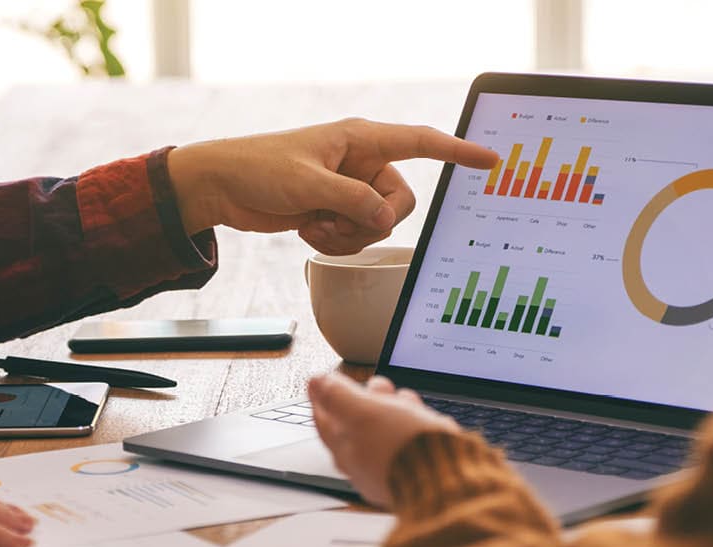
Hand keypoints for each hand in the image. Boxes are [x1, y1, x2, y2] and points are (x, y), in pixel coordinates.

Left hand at [168, 118, 498, 254]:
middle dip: (371, 221)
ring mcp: (348, 190)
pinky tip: (305, 230)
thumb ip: (353, 201)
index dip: (457, 152)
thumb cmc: (259, 169)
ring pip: (377, 226)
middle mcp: (361, 163)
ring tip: (312, 222)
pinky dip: (333, 241)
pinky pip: (355, 238)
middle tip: (336, 218)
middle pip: (399, 203)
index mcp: (361, 140)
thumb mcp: (308, 184)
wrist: (222, 187)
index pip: (421, 142)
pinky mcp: (334, 212)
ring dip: (347, 234)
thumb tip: (385, 220)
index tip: (490, 160)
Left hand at [308, 373, 459, 506]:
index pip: (323, 420)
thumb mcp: (365, 412)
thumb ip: (338, 396)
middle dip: (367, 398)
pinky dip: (411, 423)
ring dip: (393, 408)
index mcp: (344, 450)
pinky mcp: (413, 469)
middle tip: (376, 385)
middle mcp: (363, 464)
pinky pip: (406, 440)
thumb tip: (316, 382)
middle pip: (356, 424)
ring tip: (404, 397)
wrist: (447, 480)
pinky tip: (421, 415)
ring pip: (384, 430)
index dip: (322, 396)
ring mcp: (388, 468)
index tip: (319, 381)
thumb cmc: (402, 449)